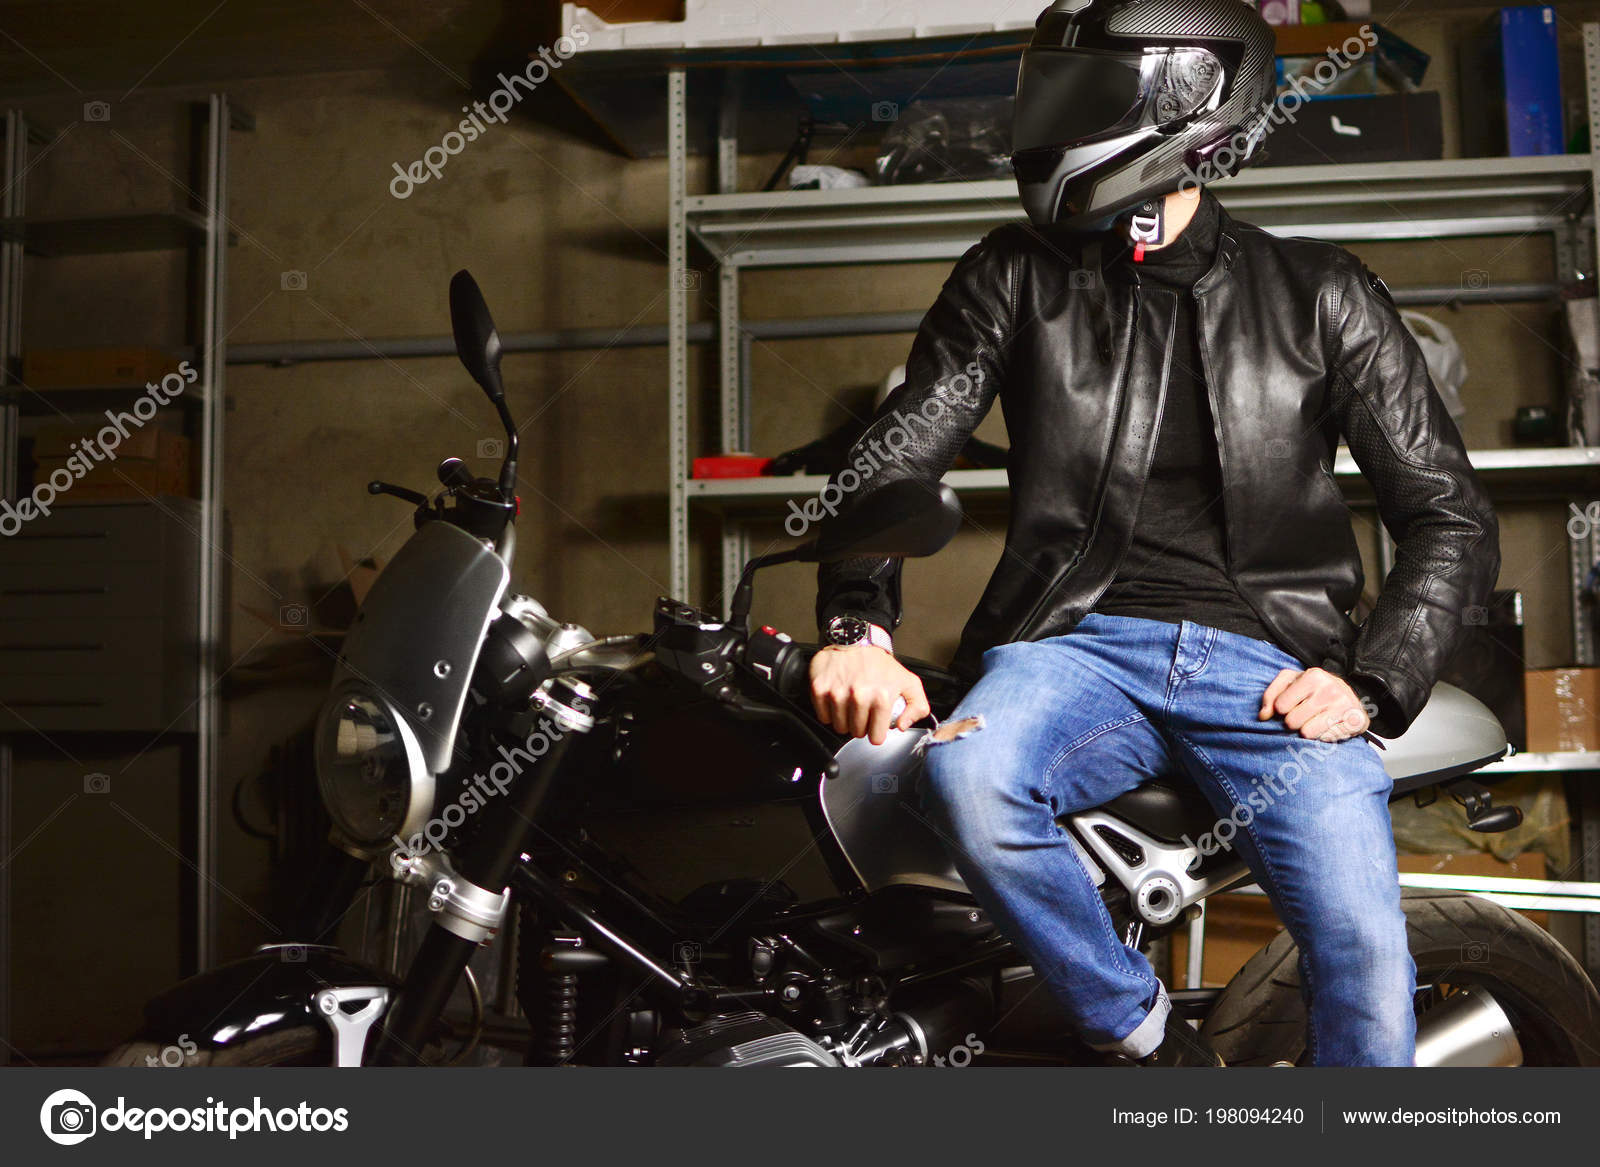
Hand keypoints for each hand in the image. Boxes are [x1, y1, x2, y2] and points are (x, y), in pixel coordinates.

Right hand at [810, 645, 930, 744]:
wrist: (855, 640)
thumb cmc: (880, 663)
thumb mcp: (909, 682)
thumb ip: (918, 707)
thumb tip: (902, 726)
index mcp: (881, 697)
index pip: (876, 737)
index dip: (876, 733)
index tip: (875, 725)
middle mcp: (859, 696)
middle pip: (857, 733)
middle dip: (860, 726)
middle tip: (863, 712)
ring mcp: (837, 693)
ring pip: (840, 727)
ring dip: (845, 720)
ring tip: (850, 706)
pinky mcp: (820, 689)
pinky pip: (823, 716)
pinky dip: (829, 713)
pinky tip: (837, 701)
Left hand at [1259, 667, 1370, 741]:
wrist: (1350, 699)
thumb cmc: (1313, 691)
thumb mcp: (1290, 684)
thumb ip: (1271, 696)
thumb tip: (1263, 715)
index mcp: (1313, 676)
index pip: (1280, 706)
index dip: (1281, 710)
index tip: (1291, 706)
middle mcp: (1330, 689)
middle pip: (1292, 722)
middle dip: (1294, 722)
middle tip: (1305, 715)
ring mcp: (1343, 705)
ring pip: (1307, 733)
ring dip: (1307, 731)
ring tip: (1315, 721)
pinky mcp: (1354, 722)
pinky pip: (1324, 739)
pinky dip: (1322, 736)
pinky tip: (1328, 726)